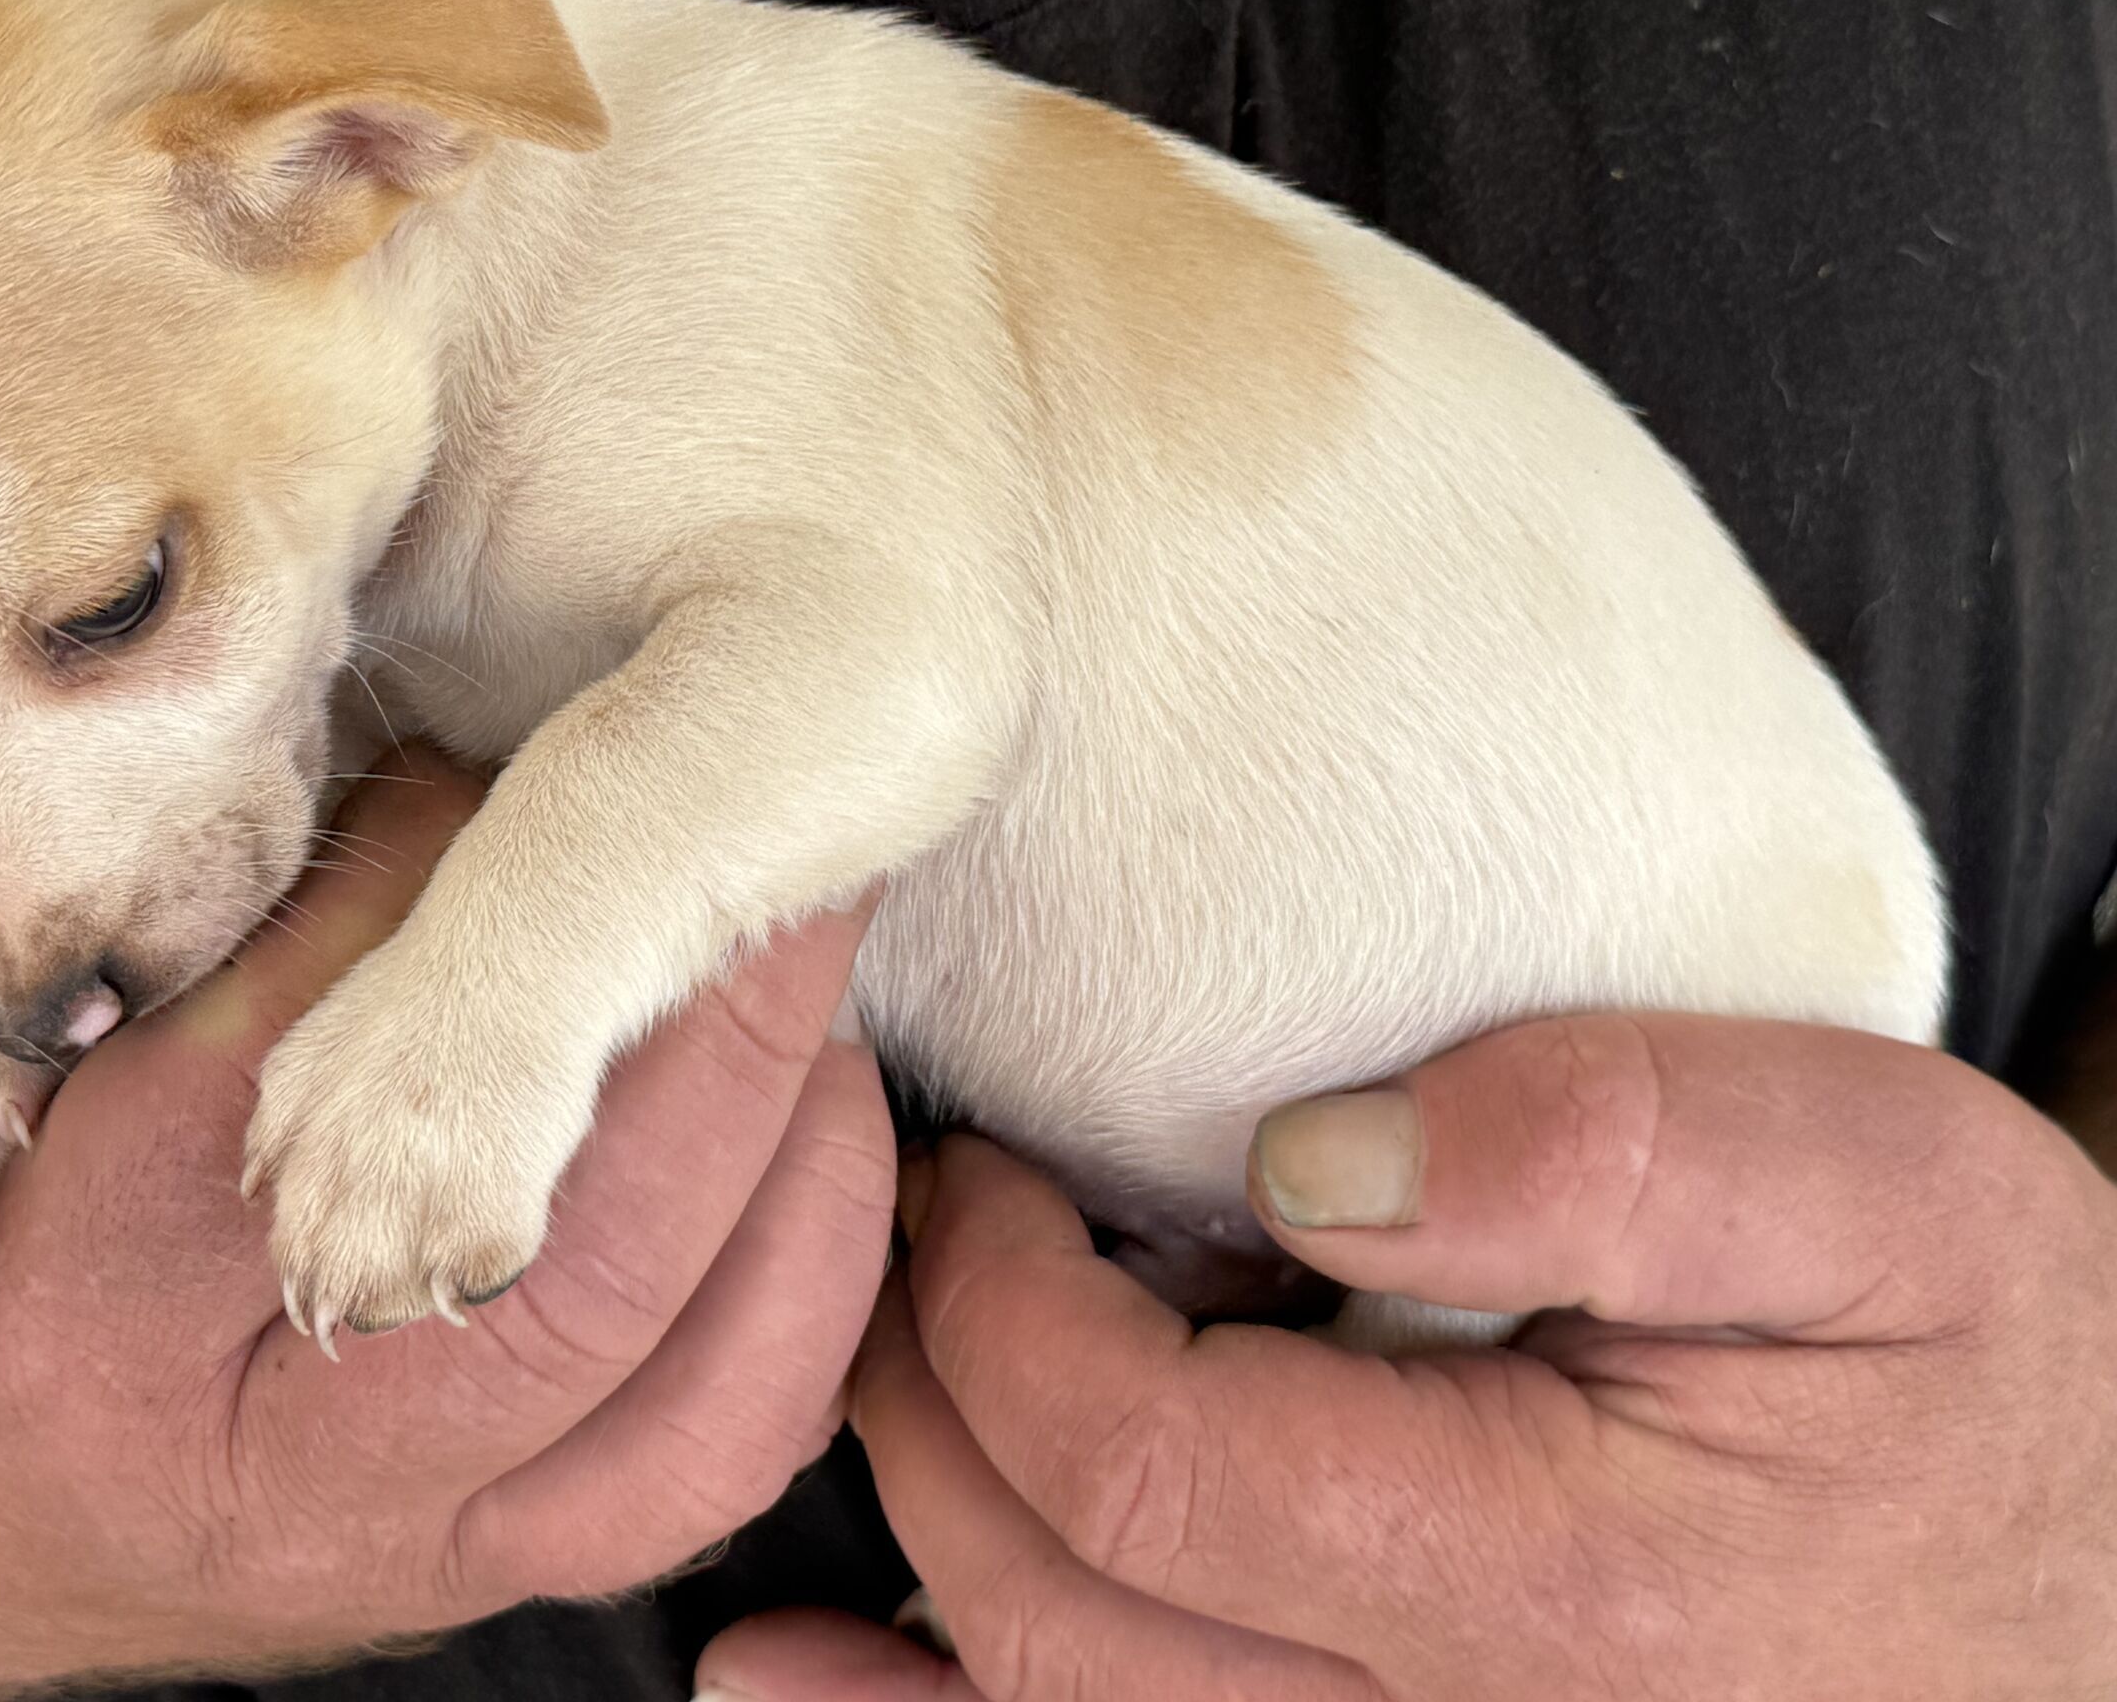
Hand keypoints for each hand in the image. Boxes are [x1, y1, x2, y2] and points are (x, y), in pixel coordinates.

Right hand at [0, 751, 893, 1694]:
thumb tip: (158, 674)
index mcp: (48, 1264)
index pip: (288, 1040)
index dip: (430, 864)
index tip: (523, 702)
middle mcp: (224, 1427)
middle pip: (515, 1236)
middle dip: (661, 1011)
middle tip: (763, 818)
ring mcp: (375, 1522)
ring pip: (643, 1354)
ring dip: (766, 1141)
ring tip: (808, 946)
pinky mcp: (477, 1559)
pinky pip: (699, 1454)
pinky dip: (799, 1287)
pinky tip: (829, 1127)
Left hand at [699, 1015, 2116, 1699]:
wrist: (2110, 1601)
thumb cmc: (2002, 1387)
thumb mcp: (1877, 1189)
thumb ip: (1603, 1144)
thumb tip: (1301, 1161)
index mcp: (1541, 1584)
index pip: (1128, 1467)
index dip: (990, 1305)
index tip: (979, 1172)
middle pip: (1046, 1604)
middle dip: (924, 1400)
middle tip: (914, 1237)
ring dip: (900, 1564)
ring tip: (820, 1420)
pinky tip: (804, 1685)